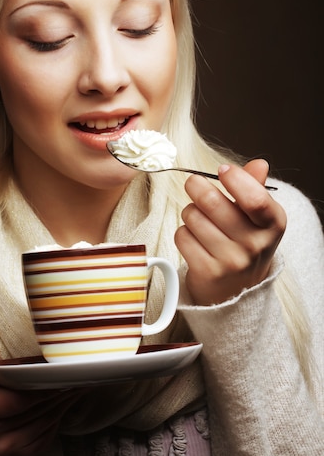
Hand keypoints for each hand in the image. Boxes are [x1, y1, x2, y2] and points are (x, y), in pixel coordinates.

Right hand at [0, 340, 79, 455]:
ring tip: (70, 384)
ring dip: (59, 404)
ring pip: (40, 424)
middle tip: (70, 374)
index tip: (52, 372)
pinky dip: (56, 418)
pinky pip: (42, 438)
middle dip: (53, 392)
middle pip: (31, 411)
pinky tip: (62, 401)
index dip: (37, 386)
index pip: (15, 400)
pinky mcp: (14, 453)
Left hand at [174, 159, 285, 304]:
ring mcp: (232, 261)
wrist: (238, 291)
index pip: (255, 198)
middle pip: (211, 201)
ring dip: (190, 212)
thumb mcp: (257, 217)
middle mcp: (255, 244)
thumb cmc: (245, 243)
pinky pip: (182, 236)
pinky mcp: (208, 272)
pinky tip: (195, 240)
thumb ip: (255, 188)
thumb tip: (259, 164)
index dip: (235, 179)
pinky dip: (183, 233)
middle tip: (194, 184)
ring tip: (199, 220)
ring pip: (192, 216)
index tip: (223, 171)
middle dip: (196, 186)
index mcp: (273, 224)